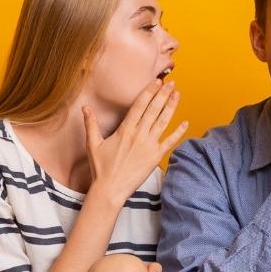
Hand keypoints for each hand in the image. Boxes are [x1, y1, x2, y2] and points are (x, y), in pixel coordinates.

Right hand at [83, 78, 186, 204]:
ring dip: (171, 107)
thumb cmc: (100, 168)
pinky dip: (178, 132)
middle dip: (163, 94)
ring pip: (163, 122)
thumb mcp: (93, 144)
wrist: (110, 189)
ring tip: (177, 95)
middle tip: (171, 83)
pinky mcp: (155, 157)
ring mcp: (149, 145)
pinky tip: (185, 123)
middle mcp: (139, 134)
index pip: (139, 105)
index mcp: (125, 129)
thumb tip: (85, 107)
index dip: (149, 92)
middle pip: (153, 109)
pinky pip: (170, 142)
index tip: (156, 82)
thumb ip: (91, 124)